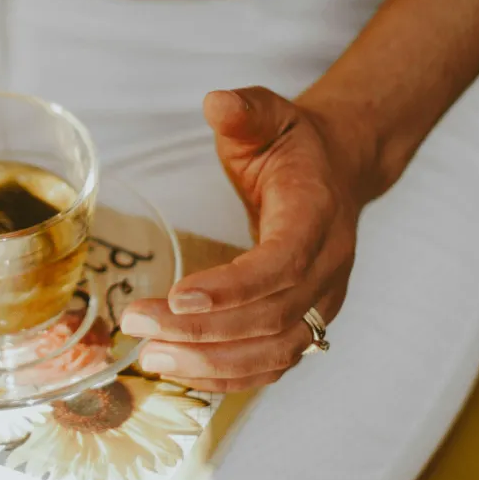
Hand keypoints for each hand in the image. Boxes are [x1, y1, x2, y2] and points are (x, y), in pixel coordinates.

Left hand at [120, 87, 372, 391]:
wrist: (339, 170)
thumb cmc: (295, 146)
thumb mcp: (269, 114)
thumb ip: (244, 110)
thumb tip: (216, 103)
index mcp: (318, 215)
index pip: (281, 263)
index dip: (233, 287)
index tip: (177, 296)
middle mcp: (329, 267)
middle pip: (270, 316)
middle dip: (202, 329)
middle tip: (139, 326)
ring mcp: (322, 302)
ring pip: (274, 351)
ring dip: (212, 362)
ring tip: (152, 356)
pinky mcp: (307, 323)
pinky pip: (272, 364)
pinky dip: (228, 376)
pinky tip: (181, 369)